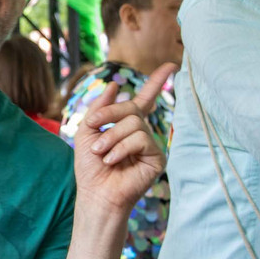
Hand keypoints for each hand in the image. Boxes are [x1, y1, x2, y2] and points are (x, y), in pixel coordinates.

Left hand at [73, 62, 176, 212]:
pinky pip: (141, 139)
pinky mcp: (157, 158)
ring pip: (135, 123)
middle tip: (92, 129)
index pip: (145, 99)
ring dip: (111, 136)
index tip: (171, 65)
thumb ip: (99, 108)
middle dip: (108, 115)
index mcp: (127, 124)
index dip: (157, 82)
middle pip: (132, 107)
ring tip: (102, 153)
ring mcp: (151, 144)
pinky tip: (112, 161)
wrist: (95, 193)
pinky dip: (121, 148)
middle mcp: (142, 132)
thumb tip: (114, 85)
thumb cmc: (90, 166)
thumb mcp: (87, 130)